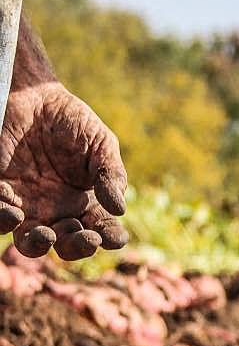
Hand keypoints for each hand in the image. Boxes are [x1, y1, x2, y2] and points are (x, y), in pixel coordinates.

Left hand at [0, 80, 128, 259]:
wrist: (33, 98)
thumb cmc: (73, 121)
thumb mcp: (101, 144)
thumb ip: (111, 174)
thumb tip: (120, 209)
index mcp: (86, 203)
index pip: (101, 229)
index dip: (110, 238)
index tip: (113, 238)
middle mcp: (57, 211)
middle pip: (66, 245)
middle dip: (76, 247)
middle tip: (83, 236)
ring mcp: (27, 206)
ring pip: (30, 242)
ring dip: (37, 245)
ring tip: (45, 233)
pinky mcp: (0, 193)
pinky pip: (0, 216)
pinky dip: (5, 219)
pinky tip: (15, 210)